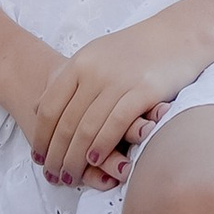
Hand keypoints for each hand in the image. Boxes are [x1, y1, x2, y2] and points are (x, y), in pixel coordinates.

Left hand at [30, 27, 199, 187]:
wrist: (176, 35)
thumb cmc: (134, 51)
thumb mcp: (95, 55)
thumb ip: (68, 79)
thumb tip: (38, 107)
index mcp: (80, 62)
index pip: (50, 106)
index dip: (41, 136)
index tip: (37, 157)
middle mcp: (95, 70)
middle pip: (66, 122)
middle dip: (56, 154)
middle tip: (52, 175)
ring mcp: (119, 80)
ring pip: (87, 128)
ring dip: (75, 158)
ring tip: (69, 177)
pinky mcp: (144, 91)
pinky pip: (115, 123)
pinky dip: (102, 145)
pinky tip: (95, 161)